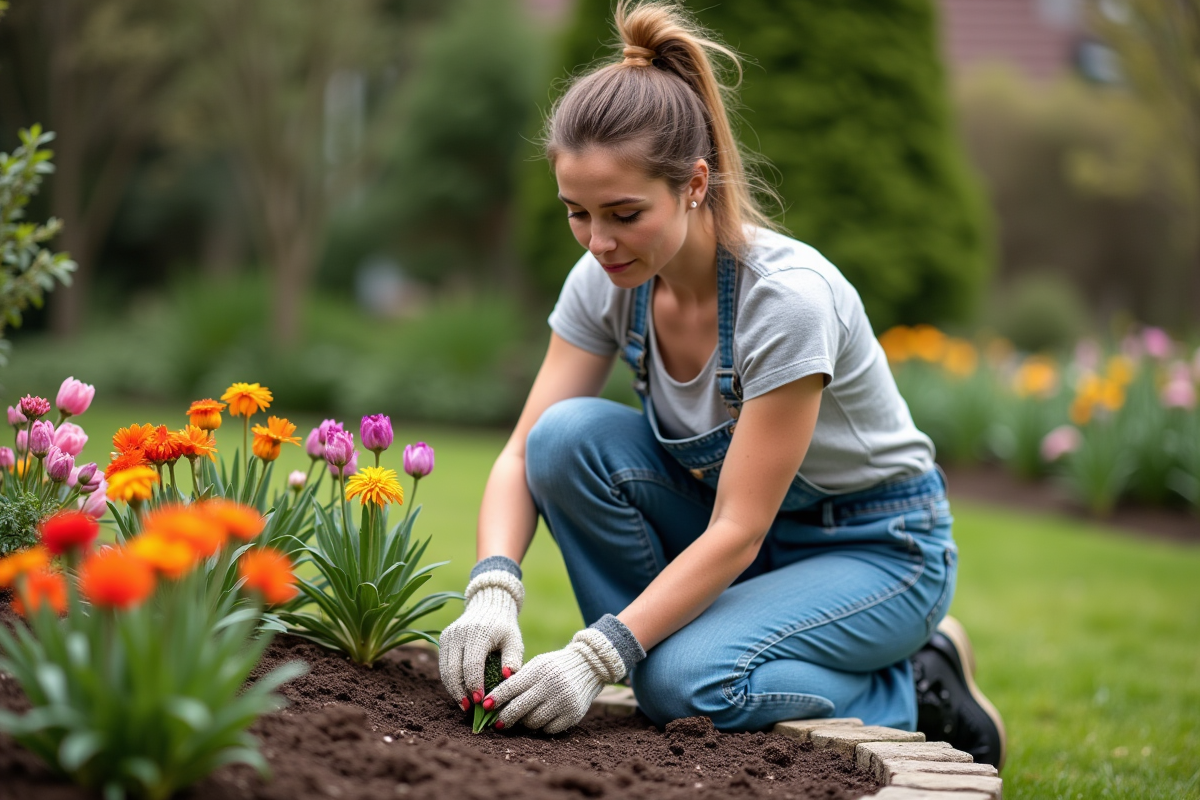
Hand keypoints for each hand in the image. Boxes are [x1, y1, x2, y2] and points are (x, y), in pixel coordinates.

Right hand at [438, 569, 523, 709]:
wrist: (488, 604)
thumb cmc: (504, 627)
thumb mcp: (513, 641)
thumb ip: (512, 660)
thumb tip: (508, 678)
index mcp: (478, 633)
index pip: (472, 664)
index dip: (475, 685)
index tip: (481, 701)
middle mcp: (459, 633)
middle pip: (454, 670)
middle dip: (460, 691)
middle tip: (470, 708)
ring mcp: (448, 635)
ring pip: (445, 669)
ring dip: (453, 689)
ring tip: (465, 705)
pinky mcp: (443, 639)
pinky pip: (443, 665)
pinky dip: (450, 681)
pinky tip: (460, 693)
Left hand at [483, 627, 624, 733]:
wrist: (589, 666)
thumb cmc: (555, 666)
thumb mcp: (537, 665)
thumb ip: (518, 680)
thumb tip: (494, 701)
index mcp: (539, 671)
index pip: (511, 688)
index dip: (496, 698)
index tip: (485, 706)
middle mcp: (551, 686)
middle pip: (519, 709)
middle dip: (505, 717)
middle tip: (498, 723)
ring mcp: (563, 702)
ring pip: (532, 722)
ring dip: (525, 722)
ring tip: (525, 716)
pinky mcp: (572, 715)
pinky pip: (548, 730)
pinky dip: (542, 726)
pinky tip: (543, 717)